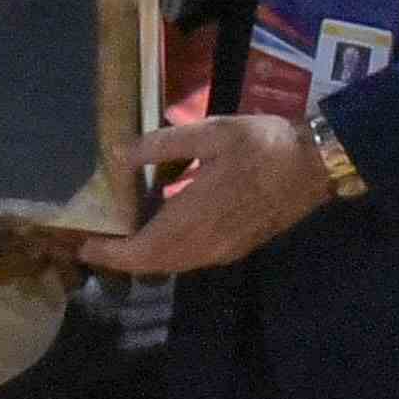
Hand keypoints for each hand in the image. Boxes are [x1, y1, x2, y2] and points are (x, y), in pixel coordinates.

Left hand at [60, 113, 334, 279]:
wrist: (315, 165)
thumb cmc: (260, 144)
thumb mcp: (208, 132)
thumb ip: (160, 146)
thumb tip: (117, 155)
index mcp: (192, 218)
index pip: (139, 251)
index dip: (109, 254)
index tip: (84, 244)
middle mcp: (204, 245)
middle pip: (152, 264)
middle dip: (121, 258)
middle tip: (96, 241)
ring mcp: (222, 251)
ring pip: (172, 265)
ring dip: (145, 257)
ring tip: (122, 236)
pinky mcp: (236, 248)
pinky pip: (191, 260)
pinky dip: (168, 253)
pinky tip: (162, 230)